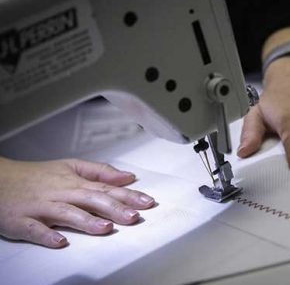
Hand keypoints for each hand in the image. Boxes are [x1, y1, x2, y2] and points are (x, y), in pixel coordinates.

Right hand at [0, 157, 154, 247]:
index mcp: (75, 183)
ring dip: (86, 221)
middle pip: (91, 200)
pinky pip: (35, 229)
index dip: (128, 195)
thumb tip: (127, 177)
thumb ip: (100, 172)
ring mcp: (43, 208)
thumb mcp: (70, 166)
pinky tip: (60, 241)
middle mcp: (62, 194)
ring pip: (67, 214)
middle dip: (114, 208)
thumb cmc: (36, 176)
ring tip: (105, 227)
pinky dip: (47, 235)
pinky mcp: (23, 221)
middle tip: (134, 216)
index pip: (106, 188)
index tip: (147, 202)